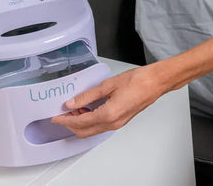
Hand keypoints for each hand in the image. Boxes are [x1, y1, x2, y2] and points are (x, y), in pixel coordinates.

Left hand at [50, 64, 166, 137]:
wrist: (157, 82)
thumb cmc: (139, 80)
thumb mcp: (109, 85)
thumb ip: (88, 95)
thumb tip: (72, 103)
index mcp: (108, 115)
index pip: (80, 122)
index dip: (65, 120)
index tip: (56, 116)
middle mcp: (112, 123)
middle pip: (84, 131)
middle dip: (71, 124)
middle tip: (63, 113)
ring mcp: (118, 123)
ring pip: (93, 130)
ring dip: (81, 123)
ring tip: (74, 109)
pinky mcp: (121, 120)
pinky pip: (101, 125)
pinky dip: (91, 121)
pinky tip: (88, 109)